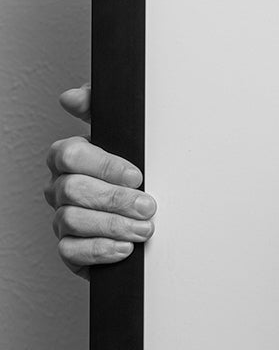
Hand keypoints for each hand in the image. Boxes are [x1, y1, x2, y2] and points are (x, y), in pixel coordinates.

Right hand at [45, 84, 156, 275]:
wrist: (143, 216)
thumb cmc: (131, 174)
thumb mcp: (124, 136)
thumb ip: (99, 110)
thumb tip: (73, 97)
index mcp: (69, 159)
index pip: (71, 155)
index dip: (104, 166)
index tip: (136, 175)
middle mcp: (60, 188)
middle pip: (73, 190)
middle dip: (115, 200)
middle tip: (147, 206)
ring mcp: (62, 219)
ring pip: (72, 221)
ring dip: (113, 226)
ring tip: (144, 229)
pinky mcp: (70, 249)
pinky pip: (70, 251)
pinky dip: (100, 250)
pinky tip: (124, 248)